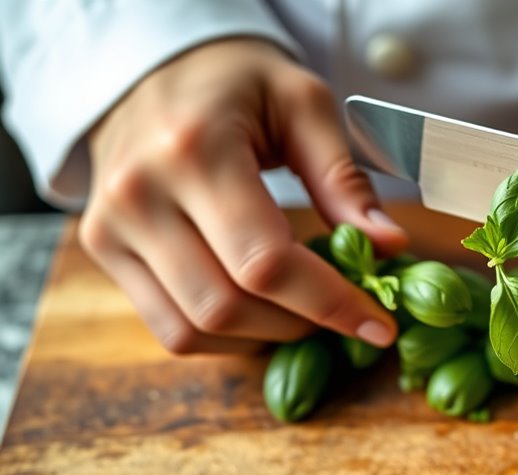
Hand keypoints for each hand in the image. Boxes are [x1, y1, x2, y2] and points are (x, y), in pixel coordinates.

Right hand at [84, 39, 407, 353]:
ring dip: (265, 336)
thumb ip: (343, 179)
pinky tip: (264, 313)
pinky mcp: (103, 249)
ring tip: (307, 311)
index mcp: (194, 151)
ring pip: (195, 329)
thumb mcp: (303, 105)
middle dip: (302, 323)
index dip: (330, 304)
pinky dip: (226, 337)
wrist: (151, 68)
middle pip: (228, 305)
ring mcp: (111, 227)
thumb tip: (388, 246)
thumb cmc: (236, 83)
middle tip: (349, 313)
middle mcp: (139, 194)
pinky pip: (169, 328)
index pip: (265, 262)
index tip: (380, 326)